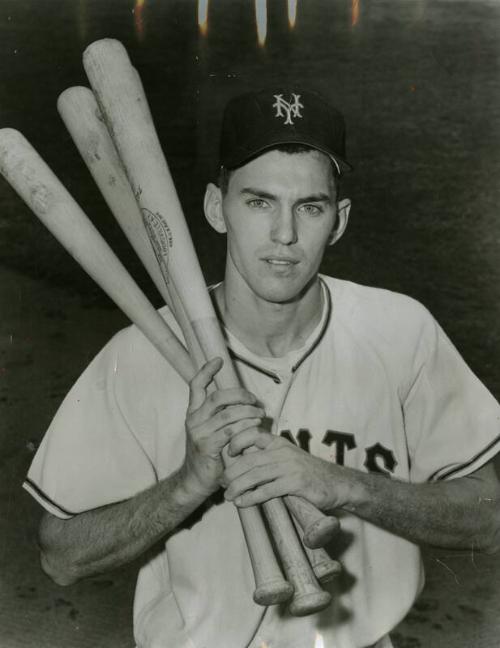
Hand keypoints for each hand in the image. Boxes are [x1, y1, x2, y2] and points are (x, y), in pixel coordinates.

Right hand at [181, 358, 264, 497]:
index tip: (219, 360)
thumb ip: (222, 416)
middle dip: (240, 395)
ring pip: (228, 414)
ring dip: (248, 412)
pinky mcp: (207, 446)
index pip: (195, 385)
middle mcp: (193, 420)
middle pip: (218, 397)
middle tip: (255, 400)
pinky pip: (230, 432)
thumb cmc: (209, 454)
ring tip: (260, 415)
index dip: (206, 370)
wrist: (195, 481)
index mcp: (193, 413)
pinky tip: (255, 428)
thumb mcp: (212, 431)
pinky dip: (246, 428)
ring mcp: (199, 433)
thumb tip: (245, 401)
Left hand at [223, 429, 350, 510]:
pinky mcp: (296, 483)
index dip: (236, 441)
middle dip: (231, 472)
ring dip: (237, 486)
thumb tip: (242, 466)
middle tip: (222, 483)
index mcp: (280, 443)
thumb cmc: (310, 473)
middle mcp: (283, 451)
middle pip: (249, 459)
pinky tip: (242, 502)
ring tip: (228, 495)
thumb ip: (269, 458)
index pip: (253, 434)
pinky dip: (251, 497)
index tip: (227, 454)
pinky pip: (267, 490)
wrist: (338, 483)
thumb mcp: (289, 459)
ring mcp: (290, 467)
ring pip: (255, 475)